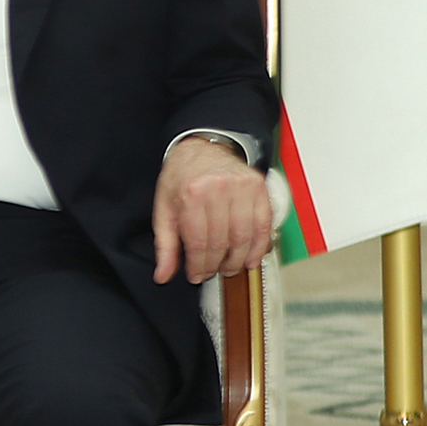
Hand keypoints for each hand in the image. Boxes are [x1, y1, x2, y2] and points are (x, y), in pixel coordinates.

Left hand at [153, 136, 273, 283]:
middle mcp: (217, 189)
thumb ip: (165, 244)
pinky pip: (264, 225)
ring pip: (245, 237)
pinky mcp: (259, 188)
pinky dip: (259, 246)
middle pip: (222, 242)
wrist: (202, 148)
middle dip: (217, 264)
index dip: (197, 265)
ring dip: (239, 260)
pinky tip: (251, 257)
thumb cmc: (181, 179)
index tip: (196, 276)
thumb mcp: (164, 208)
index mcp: (190, 194)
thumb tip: (162, 276)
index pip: (197, 242)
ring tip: (231, 268)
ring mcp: (241, 187)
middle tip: (213, 272)